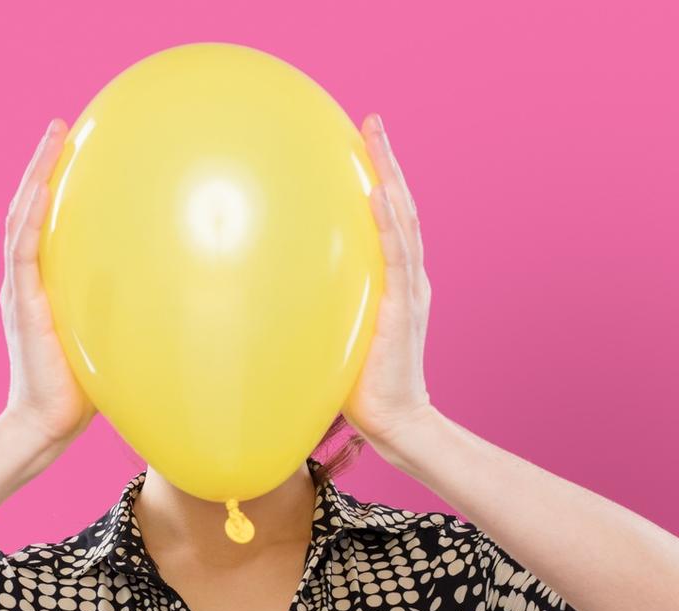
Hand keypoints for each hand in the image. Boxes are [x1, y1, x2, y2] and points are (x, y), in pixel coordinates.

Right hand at [2, 118, 96, 445]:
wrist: (46, 426)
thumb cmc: (83, 391)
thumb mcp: (106, 338)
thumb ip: (124, 310)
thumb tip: (176, 288)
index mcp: (38, 286)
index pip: (40, 224)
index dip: (49, 186)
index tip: (69, 150)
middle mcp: (23, 282)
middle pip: (25, 210)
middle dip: (40, 166)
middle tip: (59, 127)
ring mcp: (19, 291)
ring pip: (20, 220)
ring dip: (35, 177)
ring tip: (52, 138)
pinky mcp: (22, 305)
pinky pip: (24, 252)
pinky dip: (32, 218)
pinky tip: (45, 190)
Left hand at [342, 114, 438, 451]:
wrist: (395, 421)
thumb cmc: (360, 386)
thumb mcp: (335, 332)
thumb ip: (318, 305)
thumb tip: (268, 287)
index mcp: (397, 281)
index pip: (389, 219)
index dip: (381, 178)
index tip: (364, 141)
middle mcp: (408, 277)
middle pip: (401, 206)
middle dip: (388, 161)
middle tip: (374, 121)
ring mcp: (410, 290)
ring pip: (404, 220)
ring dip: (391, 176)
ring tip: (377, 138)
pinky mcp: (404, 308)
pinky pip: (397, 257)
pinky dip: (390, 223)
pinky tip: (379, 193)